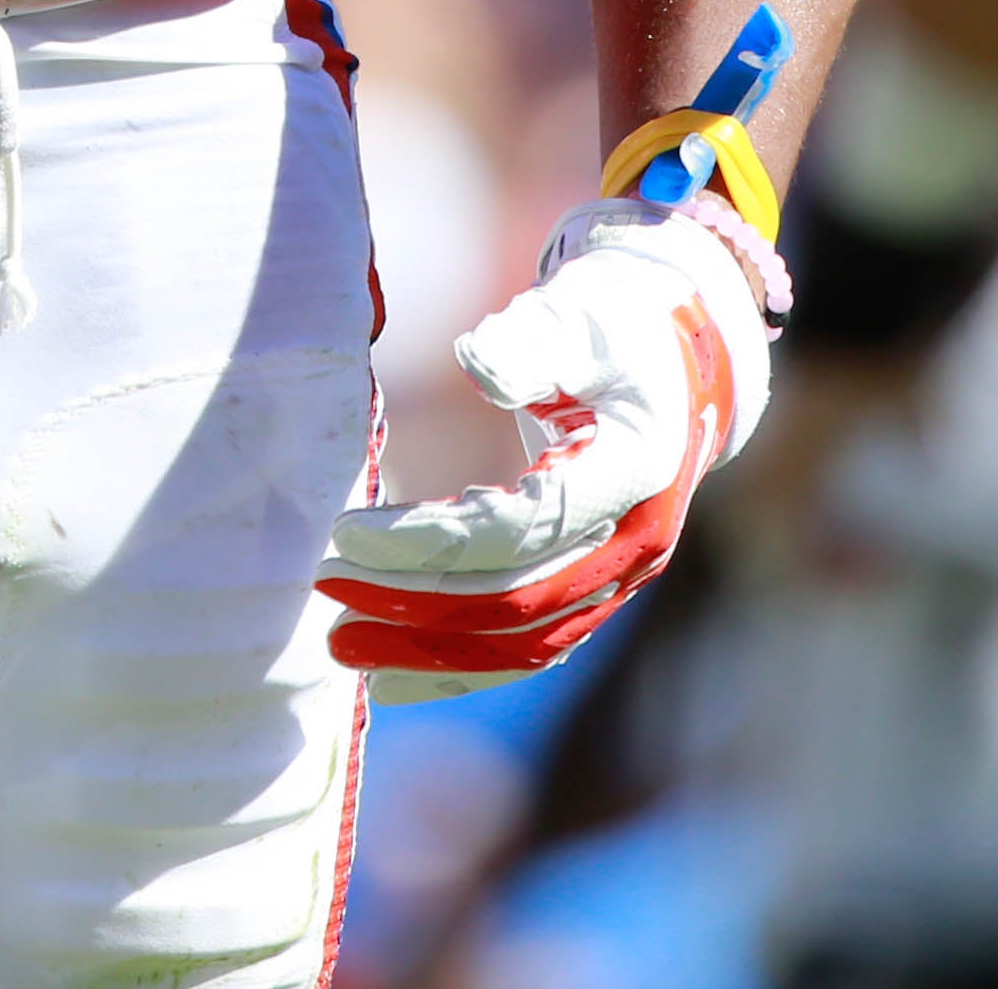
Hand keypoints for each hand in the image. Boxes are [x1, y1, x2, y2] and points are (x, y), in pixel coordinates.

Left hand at [316, 201, 775, 691]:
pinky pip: (531, 649)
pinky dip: (462, 670)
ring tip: (340, 646)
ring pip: (524, 645)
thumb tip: (477, 366)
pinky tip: (391, 678)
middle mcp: (637, 541)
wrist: (671, 363)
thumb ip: (527, 344)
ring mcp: (621, 577)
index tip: (347, 530)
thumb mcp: (571, 318)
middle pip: (517, 602)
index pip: (519, 529)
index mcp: (635, 471)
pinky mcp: (597, 592)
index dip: (428, 538)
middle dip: (414, 603)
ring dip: (429, 652)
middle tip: (325, 587)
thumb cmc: (608, 329)